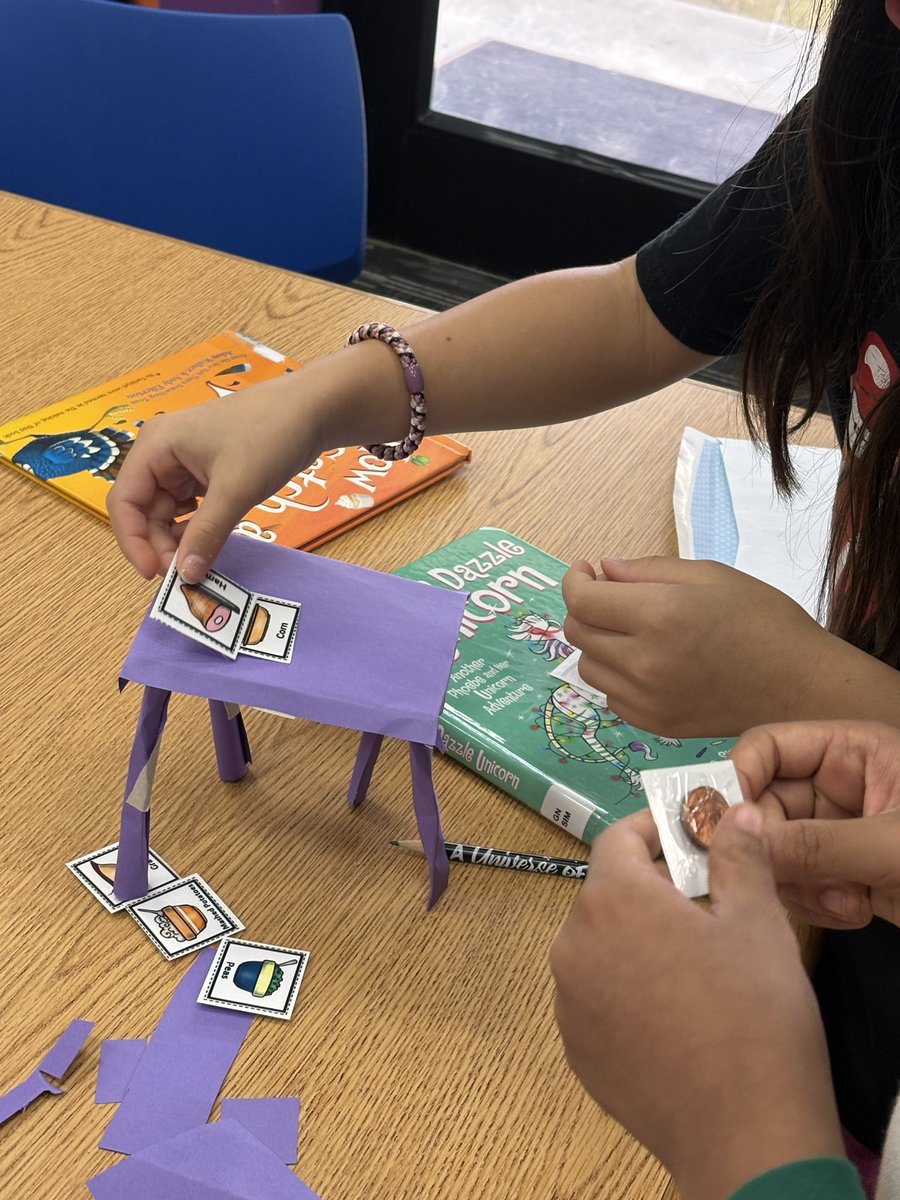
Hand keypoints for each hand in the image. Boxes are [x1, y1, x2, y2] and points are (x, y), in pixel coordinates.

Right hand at [107, 375, 323, 580]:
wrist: (313, 410)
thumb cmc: (270, 435)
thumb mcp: (235, 489)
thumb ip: (207, 533)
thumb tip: (186, 576)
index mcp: (155, 446)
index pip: (124, 502)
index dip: (133, 542)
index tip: (154, 573)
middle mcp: (162, 453)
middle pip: (144, 511)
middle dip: (160, 544)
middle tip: (187, 575)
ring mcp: (184, 462)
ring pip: (167, 512)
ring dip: (178, 540)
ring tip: (199, 563)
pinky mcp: (206, 471)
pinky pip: (190, 508)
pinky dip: (195, 529)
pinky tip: (209, 544)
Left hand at [550, 806, 843, 1199]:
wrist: (744, 1138)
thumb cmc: (754, 1016)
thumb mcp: (757, 922)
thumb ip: (737, 857)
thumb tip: (729, 814)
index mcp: (611, 901)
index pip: (617, 839)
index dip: (653, 829)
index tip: (690, 837)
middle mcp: (572, 945)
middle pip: (606, 894)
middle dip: (651, 889)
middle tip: (706, 904)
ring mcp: (568, 1004)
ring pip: (600, 947)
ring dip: (636, 941)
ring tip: (693, 964)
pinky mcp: (576, 1052)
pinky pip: (597, 998)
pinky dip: (627, 990)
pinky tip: (674, 1015)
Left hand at [561, 556, 831, 735]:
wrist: (799, 685)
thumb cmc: (763, 621)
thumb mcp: (710, 576)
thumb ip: (648, 570)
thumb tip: (603, 569)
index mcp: (658, 616)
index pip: (582, 600)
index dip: (575, 580)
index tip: (586, 570)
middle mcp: (643, 662)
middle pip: (578, 632)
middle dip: (586, 607)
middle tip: (611, 595)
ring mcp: (646, 699)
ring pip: (588, 666)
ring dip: (597, 643)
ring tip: (631, 630)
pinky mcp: (654, 725)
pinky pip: (610, 695)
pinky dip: (616, 675)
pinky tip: (646, 661)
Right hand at [732, 719, 899, 928]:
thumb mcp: (896, 846)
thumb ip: (816, 843)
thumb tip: (737, 841)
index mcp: (852, 752)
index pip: (767, 749)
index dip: (738, 781)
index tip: (725, 829)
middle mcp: (837, 787)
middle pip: (762, 807)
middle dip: (775, 849)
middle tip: (787, 881)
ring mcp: (839, 833)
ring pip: (775, 853)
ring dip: (799, 884)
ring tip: (847, 902)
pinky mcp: (845, 875)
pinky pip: (799, 886)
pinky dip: (818, 905)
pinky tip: (857, 912)